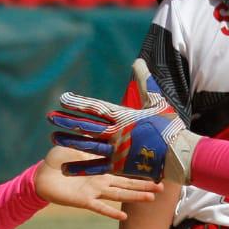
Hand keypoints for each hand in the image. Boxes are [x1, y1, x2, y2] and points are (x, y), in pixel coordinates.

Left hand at [35, 146, 159, 219]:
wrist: (42, 175)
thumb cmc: (58, 159)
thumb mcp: (76, 145)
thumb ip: (91, 143)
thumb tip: (105, 131)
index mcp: (102, 168)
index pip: (124, 170)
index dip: (138, 170)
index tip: (155, 168)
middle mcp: (101, 181)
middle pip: (127, 184)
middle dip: (145, 185)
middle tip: (163, 188)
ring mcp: (94, 191)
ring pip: (119, 194)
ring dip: (135, 196)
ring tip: (151, 198)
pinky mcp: (84, 200)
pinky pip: (101, 207)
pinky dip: (111, 212)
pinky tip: (124, 217)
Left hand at [48, 59, 200, 181]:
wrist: (178, 153)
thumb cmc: (169, 127)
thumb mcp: (158, 101)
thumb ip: (145, 81)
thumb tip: (138, 62)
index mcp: (123, 115)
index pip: (95, 107)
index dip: (78, 103)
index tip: (63, 99)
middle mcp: (116, 132)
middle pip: (85, 125)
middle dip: (66, 120)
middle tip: (50, 117)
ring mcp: (116, 150)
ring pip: (86, 145)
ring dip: (69, 141)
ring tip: (53, 137)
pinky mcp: (118, 167)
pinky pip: (95, 167)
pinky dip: (80, 166)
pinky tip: (65, 167)